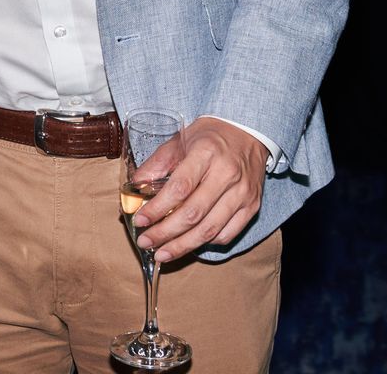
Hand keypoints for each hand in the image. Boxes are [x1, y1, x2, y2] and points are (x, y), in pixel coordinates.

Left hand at [128, 117, 266, 262]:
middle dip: (165, 233)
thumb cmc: (211, 137)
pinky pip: (227, 234)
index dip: (157, 208)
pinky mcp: (252, 206)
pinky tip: (189, 243)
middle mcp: (227, 174)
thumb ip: (157, 163)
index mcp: (206, 153)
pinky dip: (206, 242)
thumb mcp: (181, 140)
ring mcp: (242, 193)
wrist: (249, 133)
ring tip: (162, 253)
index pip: (179, 188)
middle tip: (146, 242)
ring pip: (210, 229)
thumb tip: (135, 187)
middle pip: (193, 214)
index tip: (140, 221)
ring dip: (183, 246)